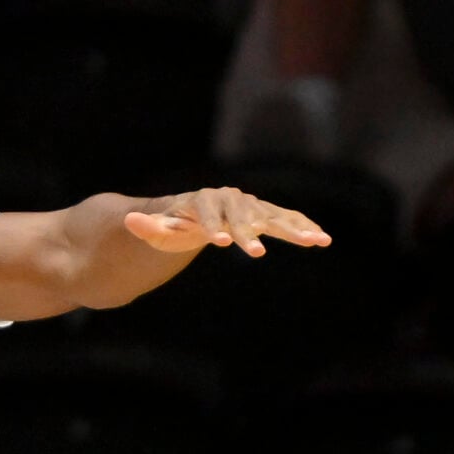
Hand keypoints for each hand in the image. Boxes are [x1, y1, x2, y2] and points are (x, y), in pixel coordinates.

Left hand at [124, 187, 331, 257]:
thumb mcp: (157, 228)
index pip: (208, 214)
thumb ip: (147, 226)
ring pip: (272, 217)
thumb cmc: (172, 224)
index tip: (219, 242)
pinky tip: (322, 238)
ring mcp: (250, 205)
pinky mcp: (264, 213)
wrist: (192, 214)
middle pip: (242, 217)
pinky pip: (286, 219)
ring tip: (316, 241)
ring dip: (293, 229)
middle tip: (256, 255)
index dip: (212, 227)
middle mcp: (230, 199)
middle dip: (249, 234)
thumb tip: (130, 221)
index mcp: (203, 201)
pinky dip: (303, 226)